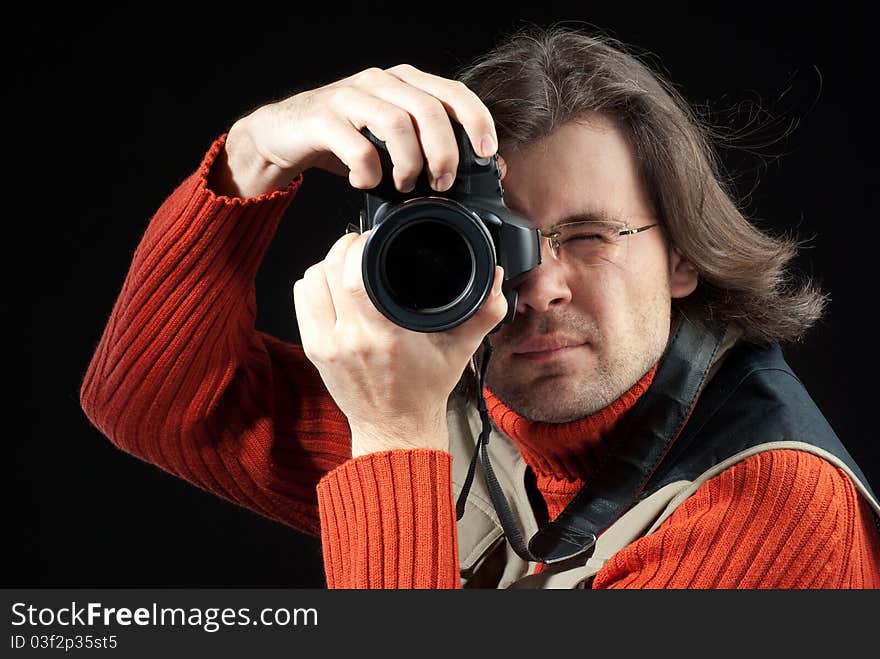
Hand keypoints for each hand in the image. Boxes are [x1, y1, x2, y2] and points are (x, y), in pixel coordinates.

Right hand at [213, 64, 497, 197]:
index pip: (453, 92)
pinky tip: (367, 184)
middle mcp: (379, 82)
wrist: (282, 134)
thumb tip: (487, 168)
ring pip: (396, 123)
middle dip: (444, 151)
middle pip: (428, 109)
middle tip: (442, 183)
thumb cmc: (343, 139)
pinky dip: (368, 172)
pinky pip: (356, 145)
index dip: (476, 120)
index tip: (486, 152)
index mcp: (403, 83)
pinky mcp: (323, 118)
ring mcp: (349, 97)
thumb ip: (429, 147)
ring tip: (404, 187)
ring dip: (409, 163)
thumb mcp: (391, 141)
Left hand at [293, 230, 507, 456]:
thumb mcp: (460, 350)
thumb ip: (483, 312)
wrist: (396, 429)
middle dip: (344, 248)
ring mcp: (325, 345)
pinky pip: (302, 300)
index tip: (375, 238)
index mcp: (384, 336)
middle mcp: (349, 339)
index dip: (361, 246)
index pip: (354, 274)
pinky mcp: (313, 349)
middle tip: (363, 245)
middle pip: (328, 270)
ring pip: (310, 281)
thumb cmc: (424, 391)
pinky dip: (314, 285)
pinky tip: (333, 285)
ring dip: (327, 265)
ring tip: (348, 265)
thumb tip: (496, 277)